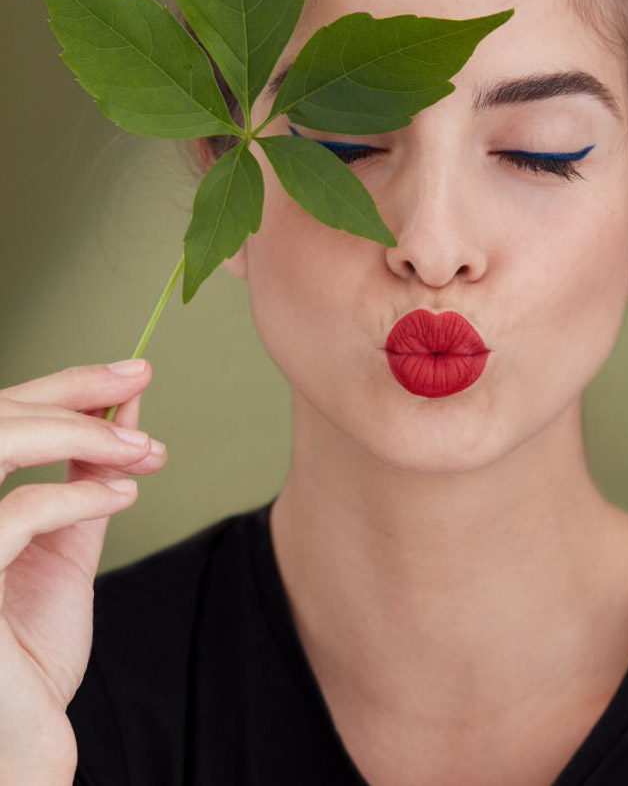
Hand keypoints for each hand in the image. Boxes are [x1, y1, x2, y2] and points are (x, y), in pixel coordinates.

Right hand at [0, 360, 166, 783]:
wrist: (22, 733)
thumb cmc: (33, 644)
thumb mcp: (65, 544)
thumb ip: (85, 480)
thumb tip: (122, 411)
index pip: (3, 416)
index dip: (64, 385)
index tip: (131, 370)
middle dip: (74, 392)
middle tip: (139, 381)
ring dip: (75, 434)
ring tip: (138, 447)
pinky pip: (13, 515)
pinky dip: (76, 495)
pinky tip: (125, 495)